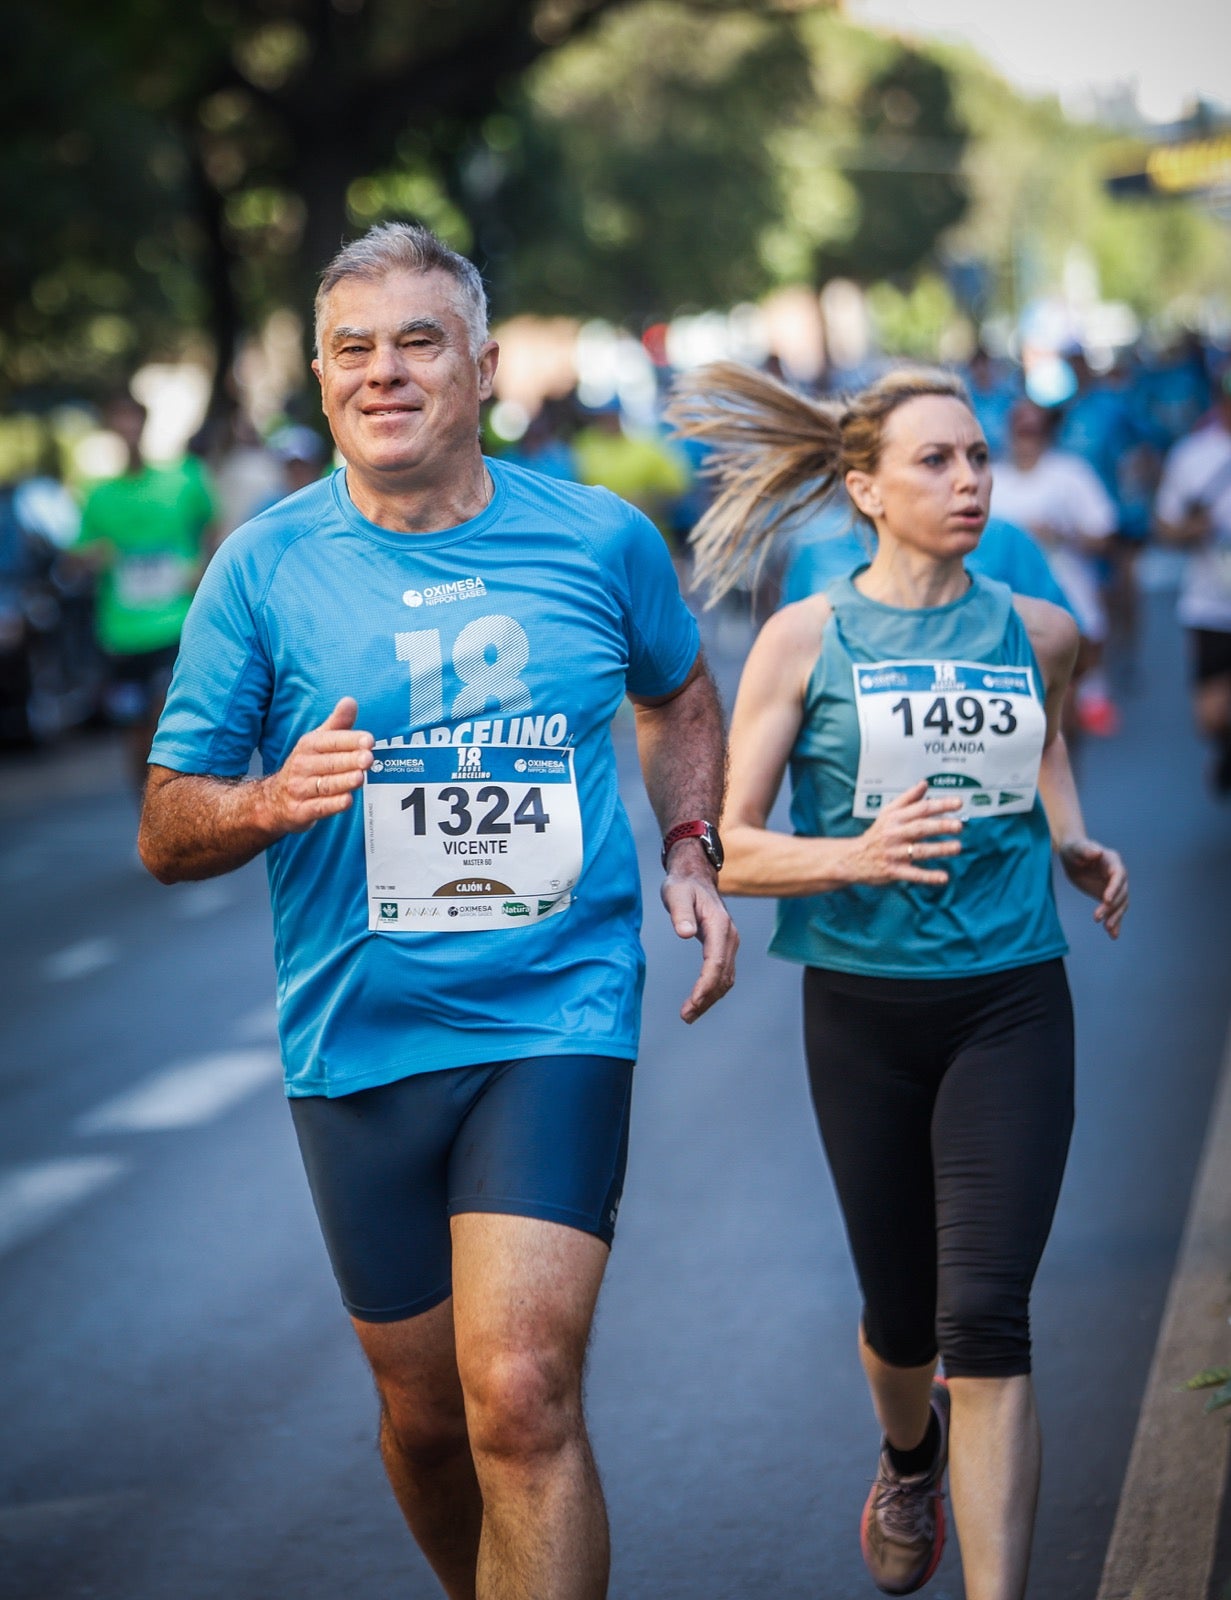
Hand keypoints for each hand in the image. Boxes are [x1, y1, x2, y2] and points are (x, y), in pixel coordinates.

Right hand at [266, 697, 373, 833]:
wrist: (273, 801)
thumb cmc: (305, 767)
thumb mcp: (317, 742)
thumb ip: (337, 724)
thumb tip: (350, 701)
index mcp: (308, 746)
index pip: (330, 741)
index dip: (350, 740)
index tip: (369, 740)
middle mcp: (302, 766)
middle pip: (329, 763)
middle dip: (350, 760)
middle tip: (368, 759)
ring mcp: (300, 789)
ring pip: (325, 785)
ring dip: (343, 781)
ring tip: (360, 777)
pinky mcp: (300, 811)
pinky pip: (318, 807)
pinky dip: (333, 805)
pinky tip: (347, 801)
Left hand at [661, 857, 738, 1023]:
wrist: (696, 877)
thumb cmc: (683, 886)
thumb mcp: (676, 894)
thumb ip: (680, 913)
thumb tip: (684, 934)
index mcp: (719, 926)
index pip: (716, 962)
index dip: (705, 985)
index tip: (693, 1003)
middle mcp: (730, 937)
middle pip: (723, 976)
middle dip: (706, 998)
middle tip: (686, 1016)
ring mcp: (730, 943)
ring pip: (726, 978)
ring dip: (710, 999)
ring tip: (689, 1015)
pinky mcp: (724, 947)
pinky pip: (723, 974)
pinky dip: (712, 990)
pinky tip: (699, 1001)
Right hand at [848, 781, 963, 886]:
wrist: (853, 859)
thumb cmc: (877, 834)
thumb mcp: (888, 813)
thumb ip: (908, 798)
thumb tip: (924, 783)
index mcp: (895, 818)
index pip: (920, 809)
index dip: (940, 805)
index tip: (959, 803)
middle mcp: (895, 834)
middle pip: (920, 828)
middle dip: (940, 826)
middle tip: (959, 825)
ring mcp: (894, 853)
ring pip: (919, 850)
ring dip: (939, 849)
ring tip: (957, 847)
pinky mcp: (894, 871)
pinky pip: (913, 874)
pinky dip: (928, 877)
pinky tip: (944, 878)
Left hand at [1059, 838, 1127, 937]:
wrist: (1073, 857)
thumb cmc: (1074, 849)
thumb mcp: (1076, 848)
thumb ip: (1086, 849)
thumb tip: (1097, 852)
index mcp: (1112, 861)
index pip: (1118, 876)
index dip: (1114, 888)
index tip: (1105, 900)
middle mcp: (1117, 875)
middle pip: (1121, 893)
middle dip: (1112, 906)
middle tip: (1098, 917)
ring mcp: (1114, 887)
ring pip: (1120, 904)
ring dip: (1116, 917)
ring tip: (1107, 929)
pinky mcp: (1109, 897)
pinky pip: (1114, 911)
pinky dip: (1116, 923)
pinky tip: (1113, 935)